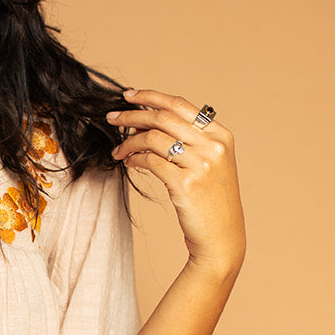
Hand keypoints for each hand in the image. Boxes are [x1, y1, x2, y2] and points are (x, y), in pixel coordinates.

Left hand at [108, 88, 245, 277]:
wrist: (221, 238)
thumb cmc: (211, 202)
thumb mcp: (210, 164)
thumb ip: (190, 140)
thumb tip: (146, 121)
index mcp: (221, 135)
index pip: (180, 105)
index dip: (151, 97)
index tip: (129, 96)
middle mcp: (213, 146)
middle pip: (163, 118)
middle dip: (132, 115)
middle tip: (112, 118)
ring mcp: (201, 164)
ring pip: (153, 139)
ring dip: (129, 142)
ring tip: (118, 150)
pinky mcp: (186, 184)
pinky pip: (150, 161)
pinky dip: (134, 159)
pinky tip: (128, 162)